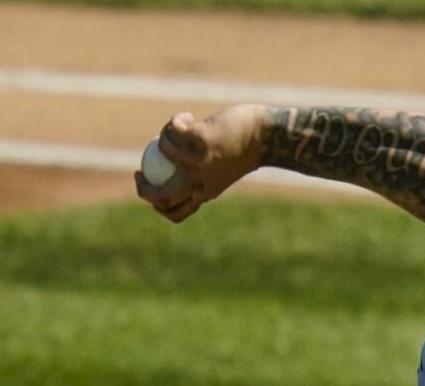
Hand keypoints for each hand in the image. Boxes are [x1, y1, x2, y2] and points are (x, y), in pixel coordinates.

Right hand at [134, 104, 266, 221]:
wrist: (268, 137)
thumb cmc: (246, 150)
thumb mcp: (221, 169)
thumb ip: (200, 172)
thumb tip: (171, 169)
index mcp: (207, 192)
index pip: (176, 213)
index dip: (156, 205)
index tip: (150, 188)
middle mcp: (201, 182)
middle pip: (161, 197)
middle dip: (143, 189)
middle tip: (140, 172)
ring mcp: (200, 162)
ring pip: (163, 153)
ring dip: (164, 138)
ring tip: (180, 128)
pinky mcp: (200, 140)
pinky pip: (172, 131)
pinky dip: (174, 121)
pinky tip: (186, 117)